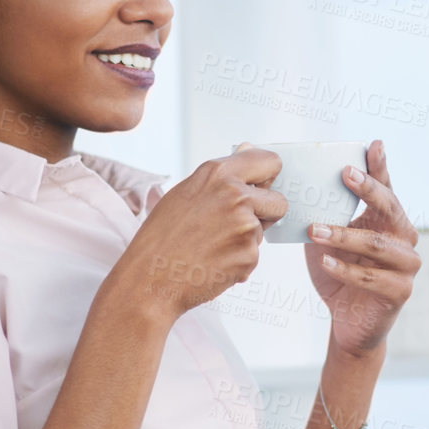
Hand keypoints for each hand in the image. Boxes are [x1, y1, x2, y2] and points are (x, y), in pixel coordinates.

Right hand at [118, 148, 285, 319]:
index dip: (268, 176)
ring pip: (262, 231)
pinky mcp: (249, 255)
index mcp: (217, 174)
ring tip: (210, 246)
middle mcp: (235, 195)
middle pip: (279, 201)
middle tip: (234, 225)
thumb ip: (222, 174)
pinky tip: (211, 262)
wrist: (149, 280)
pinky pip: (253, 255)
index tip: (262, 186)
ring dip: (245, 240)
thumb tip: (248, 147)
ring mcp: (245, 226)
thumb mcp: (186, 193)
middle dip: (265, 214)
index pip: (268, 161)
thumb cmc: (162, 236)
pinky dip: (237, 261)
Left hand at [304, 140, 419, 356]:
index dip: (380, 166)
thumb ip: (318, 210)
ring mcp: (407, 264)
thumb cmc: (338, 271)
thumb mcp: (326, 236)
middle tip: (345, 174)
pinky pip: (372, 276)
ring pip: (376, 244)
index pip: (386, 187)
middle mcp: (404, 237)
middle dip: (368, 189)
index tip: (372, 145)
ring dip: (344, 234)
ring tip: (315, 230)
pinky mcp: (400, 290)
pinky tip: (325, 262)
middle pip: (390, 207)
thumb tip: (282, 177)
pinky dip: (346, 269)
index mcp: (389, 219)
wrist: (349, 321)